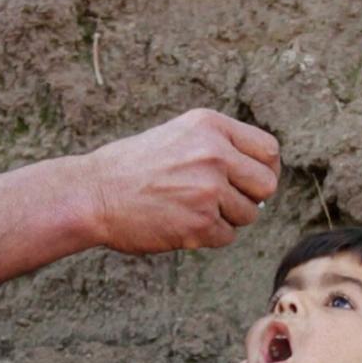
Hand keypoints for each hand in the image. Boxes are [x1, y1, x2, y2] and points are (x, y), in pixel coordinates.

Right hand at [79, 109, 281, 253]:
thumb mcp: (178, 135)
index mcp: (211, 126)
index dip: (262, 169)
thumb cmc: (132, 167)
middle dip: (250, 197)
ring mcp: (208, 189)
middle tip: (222, 201)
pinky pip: (227, 236)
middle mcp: (215, 153)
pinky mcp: (200, 223)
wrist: (93, 193)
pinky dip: (207, 236)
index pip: (268, 150)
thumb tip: (260, 177)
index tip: (248, 180)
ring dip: (226, 218)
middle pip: (267, 184)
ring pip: (248, 214)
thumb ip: (219, 146)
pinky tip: (180, 224)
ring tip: (190, 209)